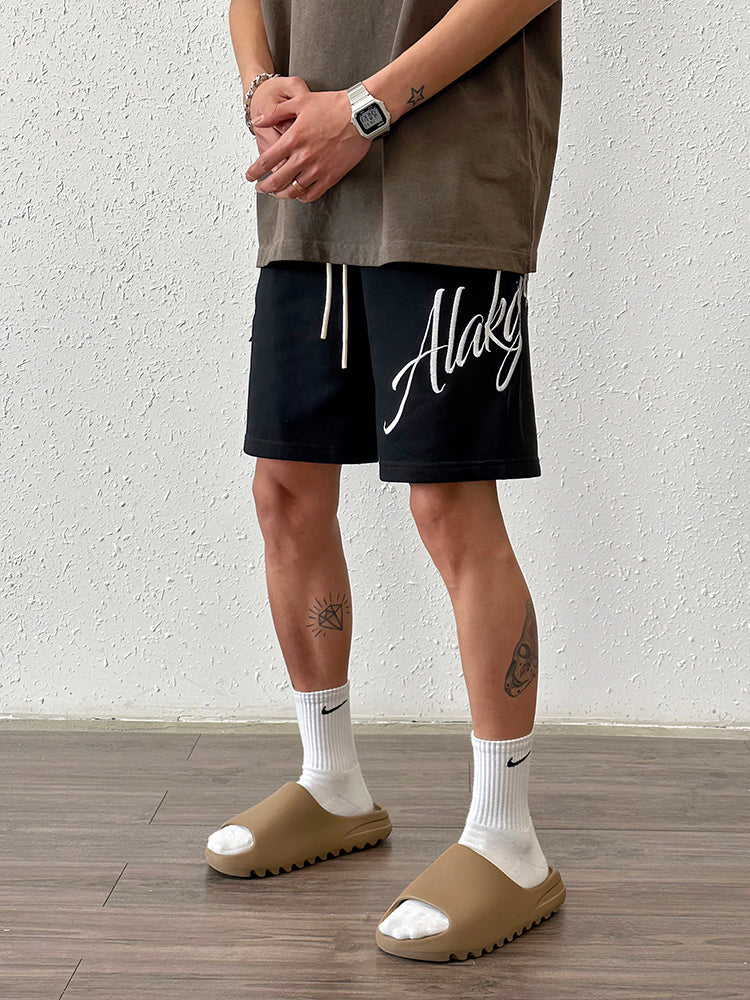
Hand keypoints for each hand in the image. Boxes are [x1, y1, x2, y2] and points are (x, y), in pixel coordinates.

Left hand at [245, 88, 373, 202]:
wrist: (360, 114)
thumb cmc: (332, 105)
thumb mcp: (300, 101)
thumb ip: (276, 112)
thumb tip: (258, 121)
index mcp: (293, 139)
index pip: (266, 161)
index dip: (254, 172)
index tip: (250, 176)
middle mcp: (303, 157)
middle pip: (276, 181)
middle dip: (265, 188)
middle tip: (260, 188)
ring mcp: (317, 169)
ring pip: (293, 191)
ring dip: (281, 195)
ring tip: (277, 193)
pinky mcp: (331, 176)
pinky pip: (312, 194)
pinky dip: (301, 197)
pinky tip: (298, 194)